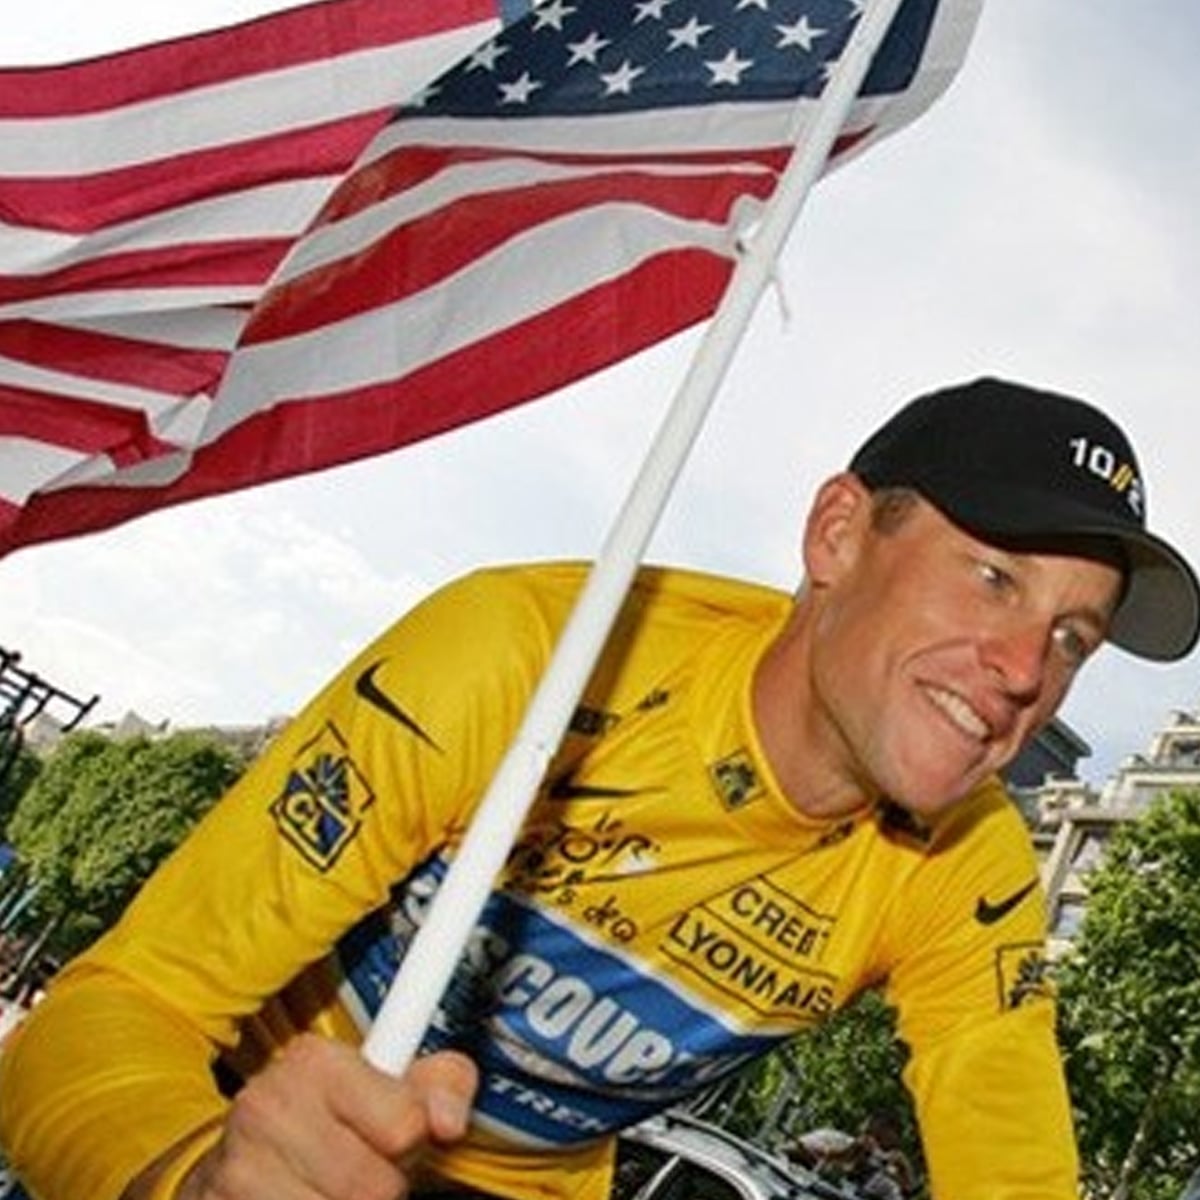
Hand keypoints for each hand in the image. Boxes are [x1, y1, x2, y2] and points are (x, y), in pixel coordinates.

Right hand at [173, 1036, 477, 1199]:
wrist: (238, 1164)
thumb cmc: (326, 1126)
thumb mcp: (387, 1089)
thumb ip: (441, 1087)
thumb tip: (450, 1122)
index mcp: (315, 1062)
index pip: (405, 1125)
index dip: (411, 1143)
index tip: (396, 1138)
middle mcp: (269, 1108)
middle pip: (376, 1187)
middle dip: (381, 1188)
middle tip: (360, 1171)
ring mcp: (238, 1170)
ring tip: (330, 1190)